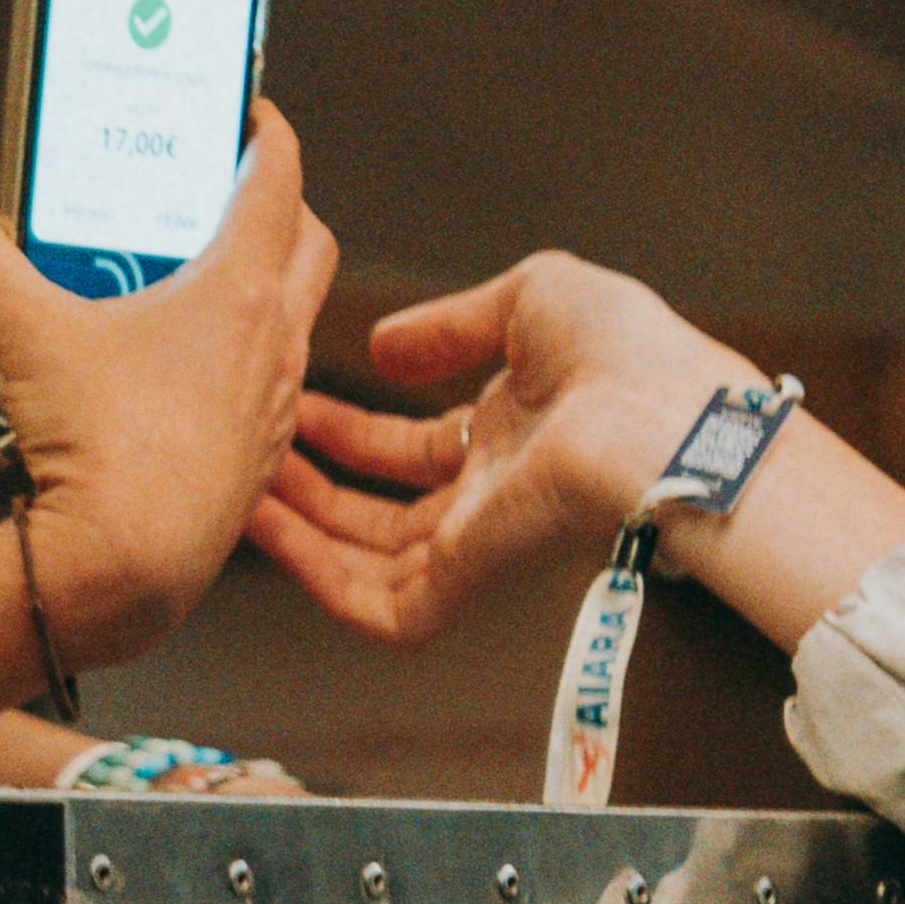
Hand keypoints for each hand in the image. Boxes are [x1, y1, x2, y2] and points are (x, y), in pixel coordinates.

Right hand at [0, 110, 334, 675]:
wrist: (121, 571)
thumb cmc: (99, 452)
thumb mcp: (23, 334)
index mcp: (238, 292)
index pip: (278, 179)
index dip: (266, 133)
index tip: (250, 112)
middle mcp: (274, 345)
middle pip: (307, 244)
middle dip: (277, 206)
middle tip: (224, 194)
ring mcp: (273, 408)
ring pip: (291, 320)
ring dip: (257, 291)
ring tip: (184, 286)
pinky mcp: (258, 462)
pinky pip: (266, 390)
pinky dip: (238, 364)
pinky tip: (177, 378)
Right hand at [243, 252, 758, 648]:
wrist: (664, 412)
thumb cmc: (630, 352)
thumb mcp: (532, 296)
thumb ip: (452, 323)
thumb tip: (384, 346)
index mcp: (509, 435)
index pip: (409, 448)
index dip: (348, 430)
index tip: (291, 400)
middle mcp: (489, 494)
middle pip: (380, 512)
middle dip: (310, 484)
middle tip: (251, 451)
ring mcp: (478, 540)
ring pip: (368, 560)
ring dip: (299, 528)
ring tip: (241, 486)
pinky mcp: (471, 574)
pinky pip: (383, 606)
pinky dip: (320, 578)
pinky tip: (269, 533)